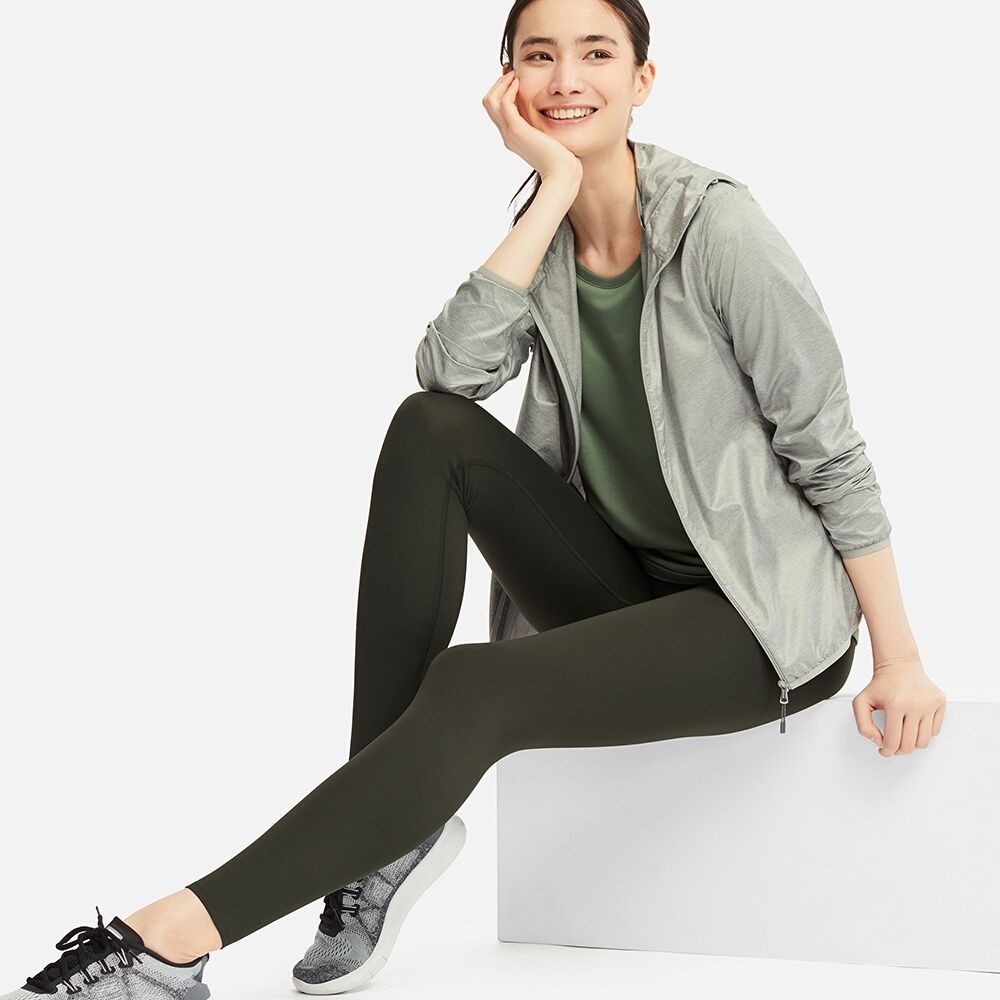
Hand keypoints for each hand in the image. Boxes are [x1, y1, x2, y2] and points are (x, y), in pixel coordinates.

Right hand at [482, 63, 582, 185]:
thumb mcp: (550, 138)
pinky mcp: (517, 130)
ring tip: (515, 75)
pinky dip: (509, 89)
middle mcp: (507, 134)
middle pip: (489, 102)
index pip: (496, 109)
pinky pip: (504, 103)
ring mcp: (510, 133)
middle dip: (499, 83)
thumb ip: (545, 126)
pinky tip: (520, 83)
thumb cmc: (561, 159)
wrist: (562, 174)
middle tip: (511, 71)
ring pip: (491, 100)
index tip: (513, 77)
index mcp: (513, 136)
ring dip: (502, 83)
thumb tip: (554, 115)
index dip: (502, 90)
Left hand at [851, 653, 945, 755]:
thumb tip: (879, 741)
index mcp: (895, 704)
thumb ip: (863, 725)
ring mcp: (929, 703)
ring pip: (924, 741)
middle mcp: (915, 704)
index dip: (887, 750)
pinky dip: (924, 734)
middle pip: (909, 745)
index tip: (884, 750)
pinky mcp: (940, 702)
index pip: (893, 742)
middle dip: (899, 750)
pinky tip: (913, 726)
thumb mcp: (861, 702)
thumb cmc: (881, 684)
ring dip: (912, 744)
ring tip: (903, 737)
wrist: (899, 665)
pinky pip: (935, 731)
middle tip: (893, 746)